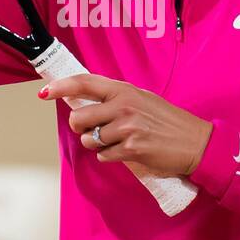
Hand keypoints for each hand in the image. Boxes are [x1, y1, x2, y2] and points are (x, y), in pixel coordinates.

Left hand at [39, 74, 212, 178]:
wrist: (195, 143)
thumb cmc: (168, 121)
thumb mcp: (142, 99)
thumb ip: (114, 99)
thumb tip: (82, 101)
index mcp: (124, 90)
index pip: (84, 83)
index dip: (60, 87)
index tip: (44, 93)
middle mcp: (123, 105)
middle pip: (78, 118)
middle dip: (80, 129)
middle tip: (95, 130)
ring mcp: (126, 127)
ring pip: (89, 140)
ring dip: (96, 145)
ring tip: (117, 142)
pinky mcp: (131, 149)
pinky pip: (103, 156)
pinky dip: (109, 157)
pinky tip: (126, 152)